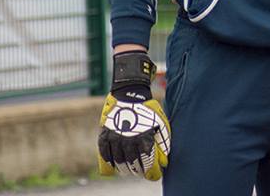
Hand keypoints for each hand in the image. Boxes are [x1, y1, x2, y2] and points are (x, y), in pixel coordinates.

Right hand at [97, 51, 170, 179]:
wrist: (129, 92)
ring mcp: (114, 138)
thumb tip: (165, 162)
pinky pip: (104, 155)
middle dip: (139, 171)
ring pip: (118, 162)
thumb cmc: (149, 109)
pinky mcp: (104, 135)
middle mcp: (128, 139)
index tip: (155, 176)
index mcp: (143, 137)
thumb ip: (163, 143)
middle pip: (132, 164)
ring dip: (125, 170)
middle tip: (143, 173)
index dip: (152, 173)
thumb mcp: (161, 124)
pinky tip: (116, 167)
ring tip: (131, 171)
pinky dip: (110, 164)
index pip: (148, 163)